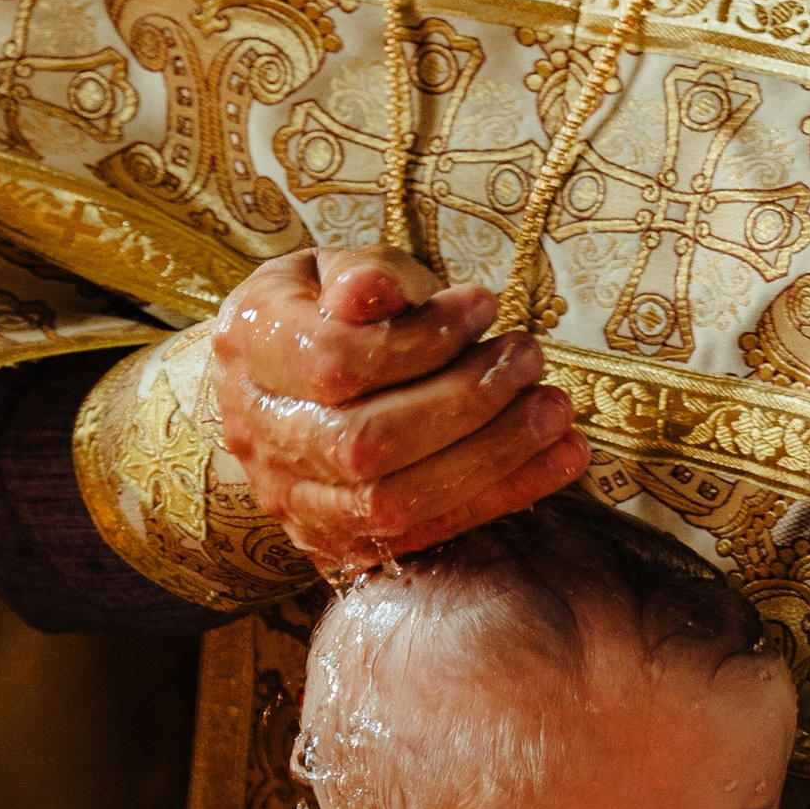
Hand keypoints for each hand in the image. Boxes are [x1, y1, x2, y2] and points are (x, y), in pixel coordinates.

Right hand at [208, 246, 587, 572]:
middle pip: (364, 442)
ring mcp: (293, 498)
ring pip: (393, 502)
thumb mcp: (336, 266)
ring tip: (553, 409)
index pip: (332, 362)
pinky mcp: (340, 542)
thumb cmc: (328, 307)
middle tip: (528, 360)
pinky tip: (561, 460)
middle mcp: (257, 431)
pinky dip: (501, 498)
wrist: (289, 377)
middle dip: (463, 404)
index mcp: (248, 344)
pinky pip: (424, 535)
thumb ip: (362, 275)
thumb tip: (373, 292)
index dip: (420, 340)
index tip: (483, 306)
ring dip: (491, 457)